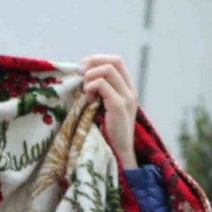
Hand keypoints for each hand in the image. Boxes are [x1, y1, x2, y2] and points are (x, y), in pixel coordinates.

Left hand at [80, 54, 138, 169]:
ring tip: (86, 92)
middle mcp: (130, 91)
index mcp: (128, 89)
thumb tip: (82, 73)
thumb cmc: (108, 131)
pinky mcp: (119, 106)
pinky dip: (90, 87)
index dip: (97, 59)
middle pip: (114, 61)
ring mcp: (127, 98)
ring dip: (90, 77)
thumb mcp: (105, 106)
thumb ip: (100, 91)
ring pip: (107, 70)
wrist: (119, 152)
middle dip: (93, 63)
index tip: (83, 68)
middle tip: (80, 75)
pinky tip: (88, 99)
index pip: (116, 61)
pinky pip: (102, 85)